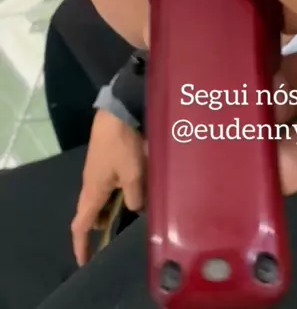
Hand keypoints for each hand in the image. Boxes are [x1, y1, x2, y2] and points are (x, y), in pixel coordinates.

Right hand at [71, 110, 144, 265]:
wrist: (117, 112)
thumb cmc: (122, 145)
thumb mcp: (134, 175)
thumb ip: (135, 197)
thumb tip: (136, 210)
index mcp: (93, 191)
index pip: (81, 225)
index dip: (81, 246)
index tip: (84, 262)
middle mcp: (90, 184)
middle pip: (92, 213)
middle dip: (101, 228)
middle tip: (117, 239)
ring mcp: (97, 171)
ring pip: (102, 198)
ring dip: (112, 209)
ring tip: (131, 217)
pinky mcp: (105, 160)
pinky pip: (108, 185)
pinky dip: (117, 194)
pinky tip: (134, 192)